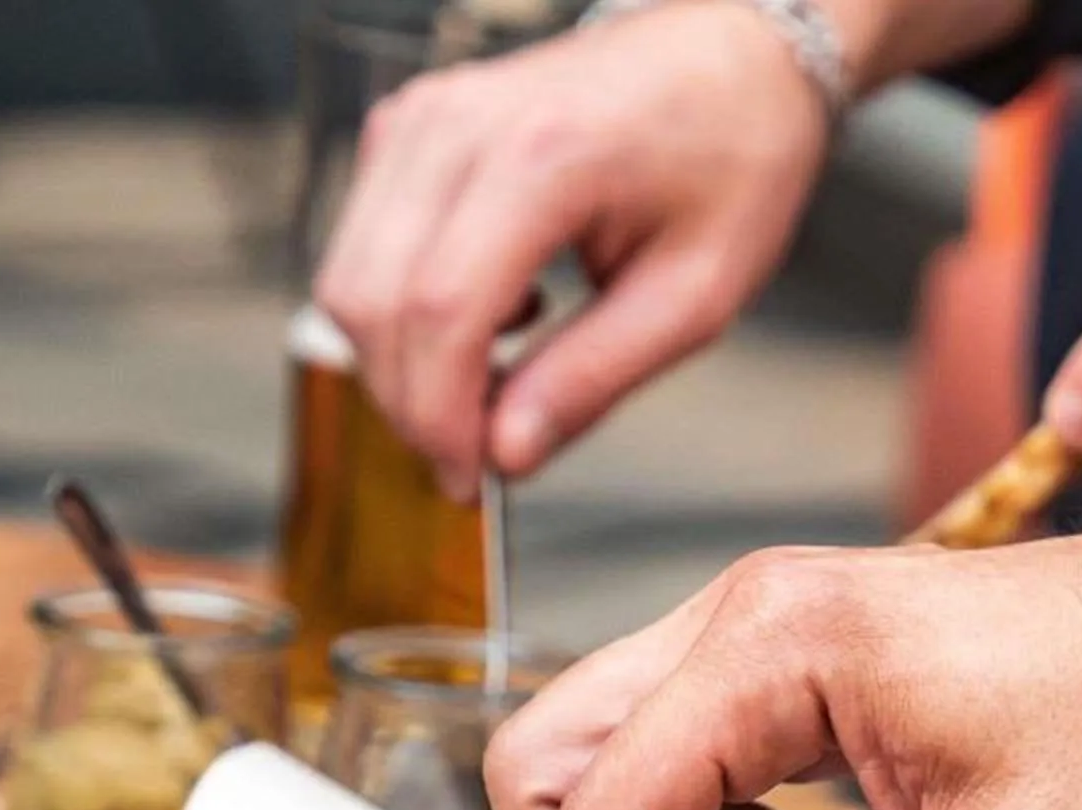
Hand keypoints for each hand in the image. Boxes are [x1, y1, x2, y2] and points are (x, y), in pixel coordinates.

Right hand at [314, 6, 831, 501]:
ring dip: (403, 361)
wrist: (729, 56)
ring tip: (498, 381)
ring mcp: (426, 115)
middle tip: (478, 454)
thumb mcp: (694, 296)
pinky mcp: (410, 125)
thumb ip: (592, 379)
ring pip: (351, 276)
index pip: (440, 308)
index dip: (439, 415)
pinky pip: (364, 244)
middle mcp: (463, 124)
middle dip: (411, 403)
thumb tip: (505, 455)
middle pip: (374, 298)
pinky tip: (495, 311)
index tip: (469, 481)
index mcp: (544, 157)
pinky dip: (406, 308)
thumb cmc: (730, 160)